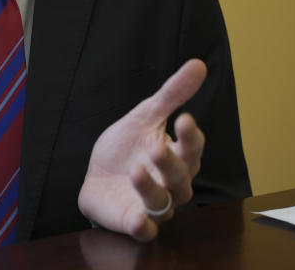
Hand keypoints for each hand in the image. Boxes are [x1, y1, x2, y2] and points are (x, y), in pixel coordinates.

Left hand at [77, 59, 206, 240]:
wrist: (96, 178)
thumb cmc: (126, 148)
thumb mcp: (144, 116)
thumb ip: (171, 95)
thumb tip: (199, 64)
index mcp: (177, 156)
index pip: (192, 147)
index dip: (191, 136)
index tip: (185, 119)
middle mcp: (171, 184)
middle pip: (181, 177)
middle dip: (170, 163)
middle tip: (156, 146)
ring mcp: (153, 206)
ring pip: (163, 203)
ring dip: (151, 188)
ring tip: (136, 169)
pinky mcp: (134, 222)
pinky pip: (144, 230)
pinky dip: (143, 226)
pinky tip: (138, 219)